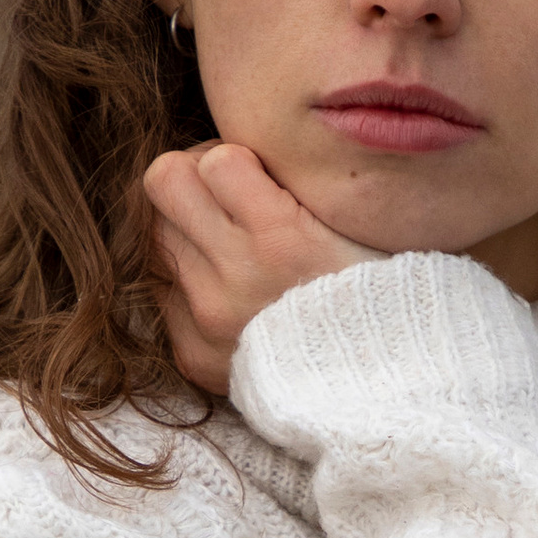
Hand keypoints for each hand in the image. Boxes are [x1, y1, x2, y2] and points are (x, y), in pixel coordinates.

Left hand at [142, 143, 377, 398]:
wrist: (382, 388)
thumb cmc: (381, 294)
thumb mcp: (360, 225)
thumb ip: (298, 185)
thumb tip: (243, 149)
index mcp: (282, 239)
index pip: (214, 159)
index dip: (233, 157)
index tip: (254, 173)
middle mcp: (235, 280)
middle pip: (164, 184)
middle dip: (193, 180)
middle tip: (224, 195)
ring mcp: (207, 322)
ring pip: (155, 235)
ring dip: (186, 230)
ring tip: (227, 244)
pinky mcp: (193, 355)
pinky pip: (163, 291)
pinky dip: (189, 283)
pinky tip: (229, 291)